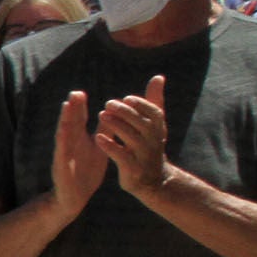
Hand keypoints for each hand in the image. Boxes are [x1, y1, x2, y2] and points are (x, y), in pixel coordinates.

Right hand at [49, 88, 112, 219]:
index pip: (78, 120)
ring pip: (64, 134)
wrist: (75, 196)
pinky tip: (63, 132)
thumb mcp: (98, 147)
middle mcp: (70, 143)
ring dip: (65, 120)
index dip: (79, 107)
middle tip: (75, 93)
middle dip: (72, 109)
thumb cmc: (86, 171)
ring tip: (66, 107)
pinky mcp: (62, 166)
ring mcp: (65, 154)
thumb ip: (104, 131)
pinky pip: (63, 152)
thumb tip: (113, 113)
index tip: (80, 93)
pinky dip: (63, 141)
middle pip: (70, 122)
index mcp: (79, 139)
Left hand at [94, 74, 170, 198]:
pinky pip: (121, 156)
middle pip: (140, 123)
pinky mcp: (133, 169)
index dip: (141, 104)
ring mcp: (144, 156)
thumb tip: (158, 77)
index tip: (126, 98)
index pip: (154, 112)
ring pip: (130, 137)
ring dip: (116, 125)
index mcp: (158, 129)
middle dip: (125, 112)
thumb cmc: (149, 145)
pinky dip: (110, 146)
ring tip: (101, 115)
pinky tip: (98, 137)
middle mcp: (154, 141)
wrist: (153, 180)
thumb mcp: (154, 125)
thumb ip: (154, 100)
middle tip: (108, 103)